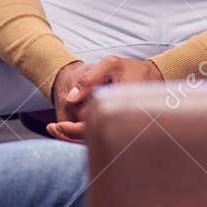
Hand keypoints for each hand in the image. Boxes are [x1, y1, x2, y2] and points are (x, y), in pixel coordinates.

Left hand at [48, 55, 162, 142]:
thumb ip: (90, 78)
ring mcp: (122, 129)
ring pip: (97, 142)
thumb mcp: (111, 65)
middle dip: (70, 137)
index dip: (72, 130)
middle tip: (52, 129)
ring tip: (56, 130)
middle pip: (93, 140)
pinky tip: (70, 129)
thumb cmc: (132, 69)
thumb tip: (69, 99)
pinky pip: (101, 138)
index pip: (93, 127)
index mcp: (119, 108)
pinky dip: (85, 136)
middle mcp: (122, 122)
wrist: (155, 77)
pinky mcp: (121, 130)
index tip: (58, 125)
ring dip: (75, 138)